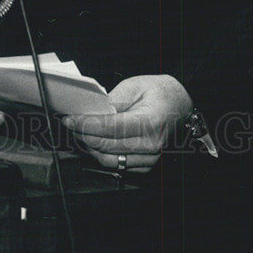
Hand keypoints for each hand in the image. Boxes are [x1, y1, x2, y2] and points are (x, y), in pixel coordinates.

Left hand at [62, 75, 192, 173]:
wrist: (183, 105)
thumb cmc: (162, 93)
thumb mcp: (136, 86)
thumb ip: (113, 101)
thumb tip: (91, 113)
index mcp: (151, 122)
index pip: (109, 128)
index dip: (85, 124)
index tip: (70, 119)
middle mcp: (152, 144)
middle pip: (106, 146)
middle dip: (83, 135)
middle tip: (70, 125)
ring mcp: (151, 158)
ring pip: (110, 161)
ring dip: (90, 148)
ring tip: (80, 134)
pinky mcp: (147, 165)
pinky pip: (119, 166)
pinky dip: (103, 155)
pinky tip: (96, 143)